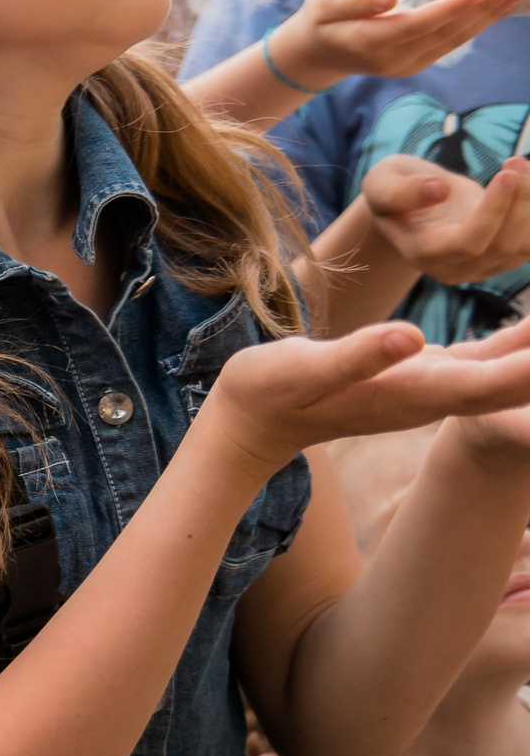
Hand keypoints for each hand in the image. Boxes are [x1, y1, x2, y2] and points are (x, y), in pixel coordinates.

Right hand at [197, 317, 529, 476]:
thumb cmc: (271, 391)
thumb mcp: (304, 368)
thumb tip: (412, 337)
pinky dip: (527, 335)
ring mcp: (438, 384)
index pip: (505, 378)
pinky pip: (497, 353)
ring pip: (519, 364)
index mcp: (418, 389)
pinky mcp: (430, 370)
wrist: (254, 420)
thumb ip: (359, 355)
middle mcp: (440, 391)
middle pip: (527, 376)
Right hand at [271, 0, 527, 93]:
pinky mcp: (416, 63)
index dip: (452, 8)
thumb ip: (356, 0)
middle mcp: (394, 60)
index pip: (419, 25)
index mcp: (371, 42)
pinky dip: (476, 25)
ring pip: (454, 40)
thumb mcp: (326, 3)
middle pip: (446, 34)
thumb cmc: (320, 20)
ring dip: (488, 18)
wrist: (315, 53)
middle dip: (483, 9)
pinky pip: (451, 43)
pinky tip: (495, 9)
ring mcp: (407, 65)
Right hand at [362, 154, 529, 287]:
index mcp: (423, 253)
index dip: (492, 211)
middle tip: (515, 162)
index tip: (505, 174)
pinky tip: (526, 179)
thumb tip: (439, 190)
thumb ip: (400, 191)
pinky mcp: (504, 257)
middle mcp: (455, 269)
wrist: (411, 206)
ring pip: (525, 246)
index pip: (468, 243)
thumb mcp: (381, 183)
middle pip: (504, 246)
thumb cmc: (394, 191)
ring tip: (519, 164)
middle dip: (520, 201)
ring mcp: (483, 267)